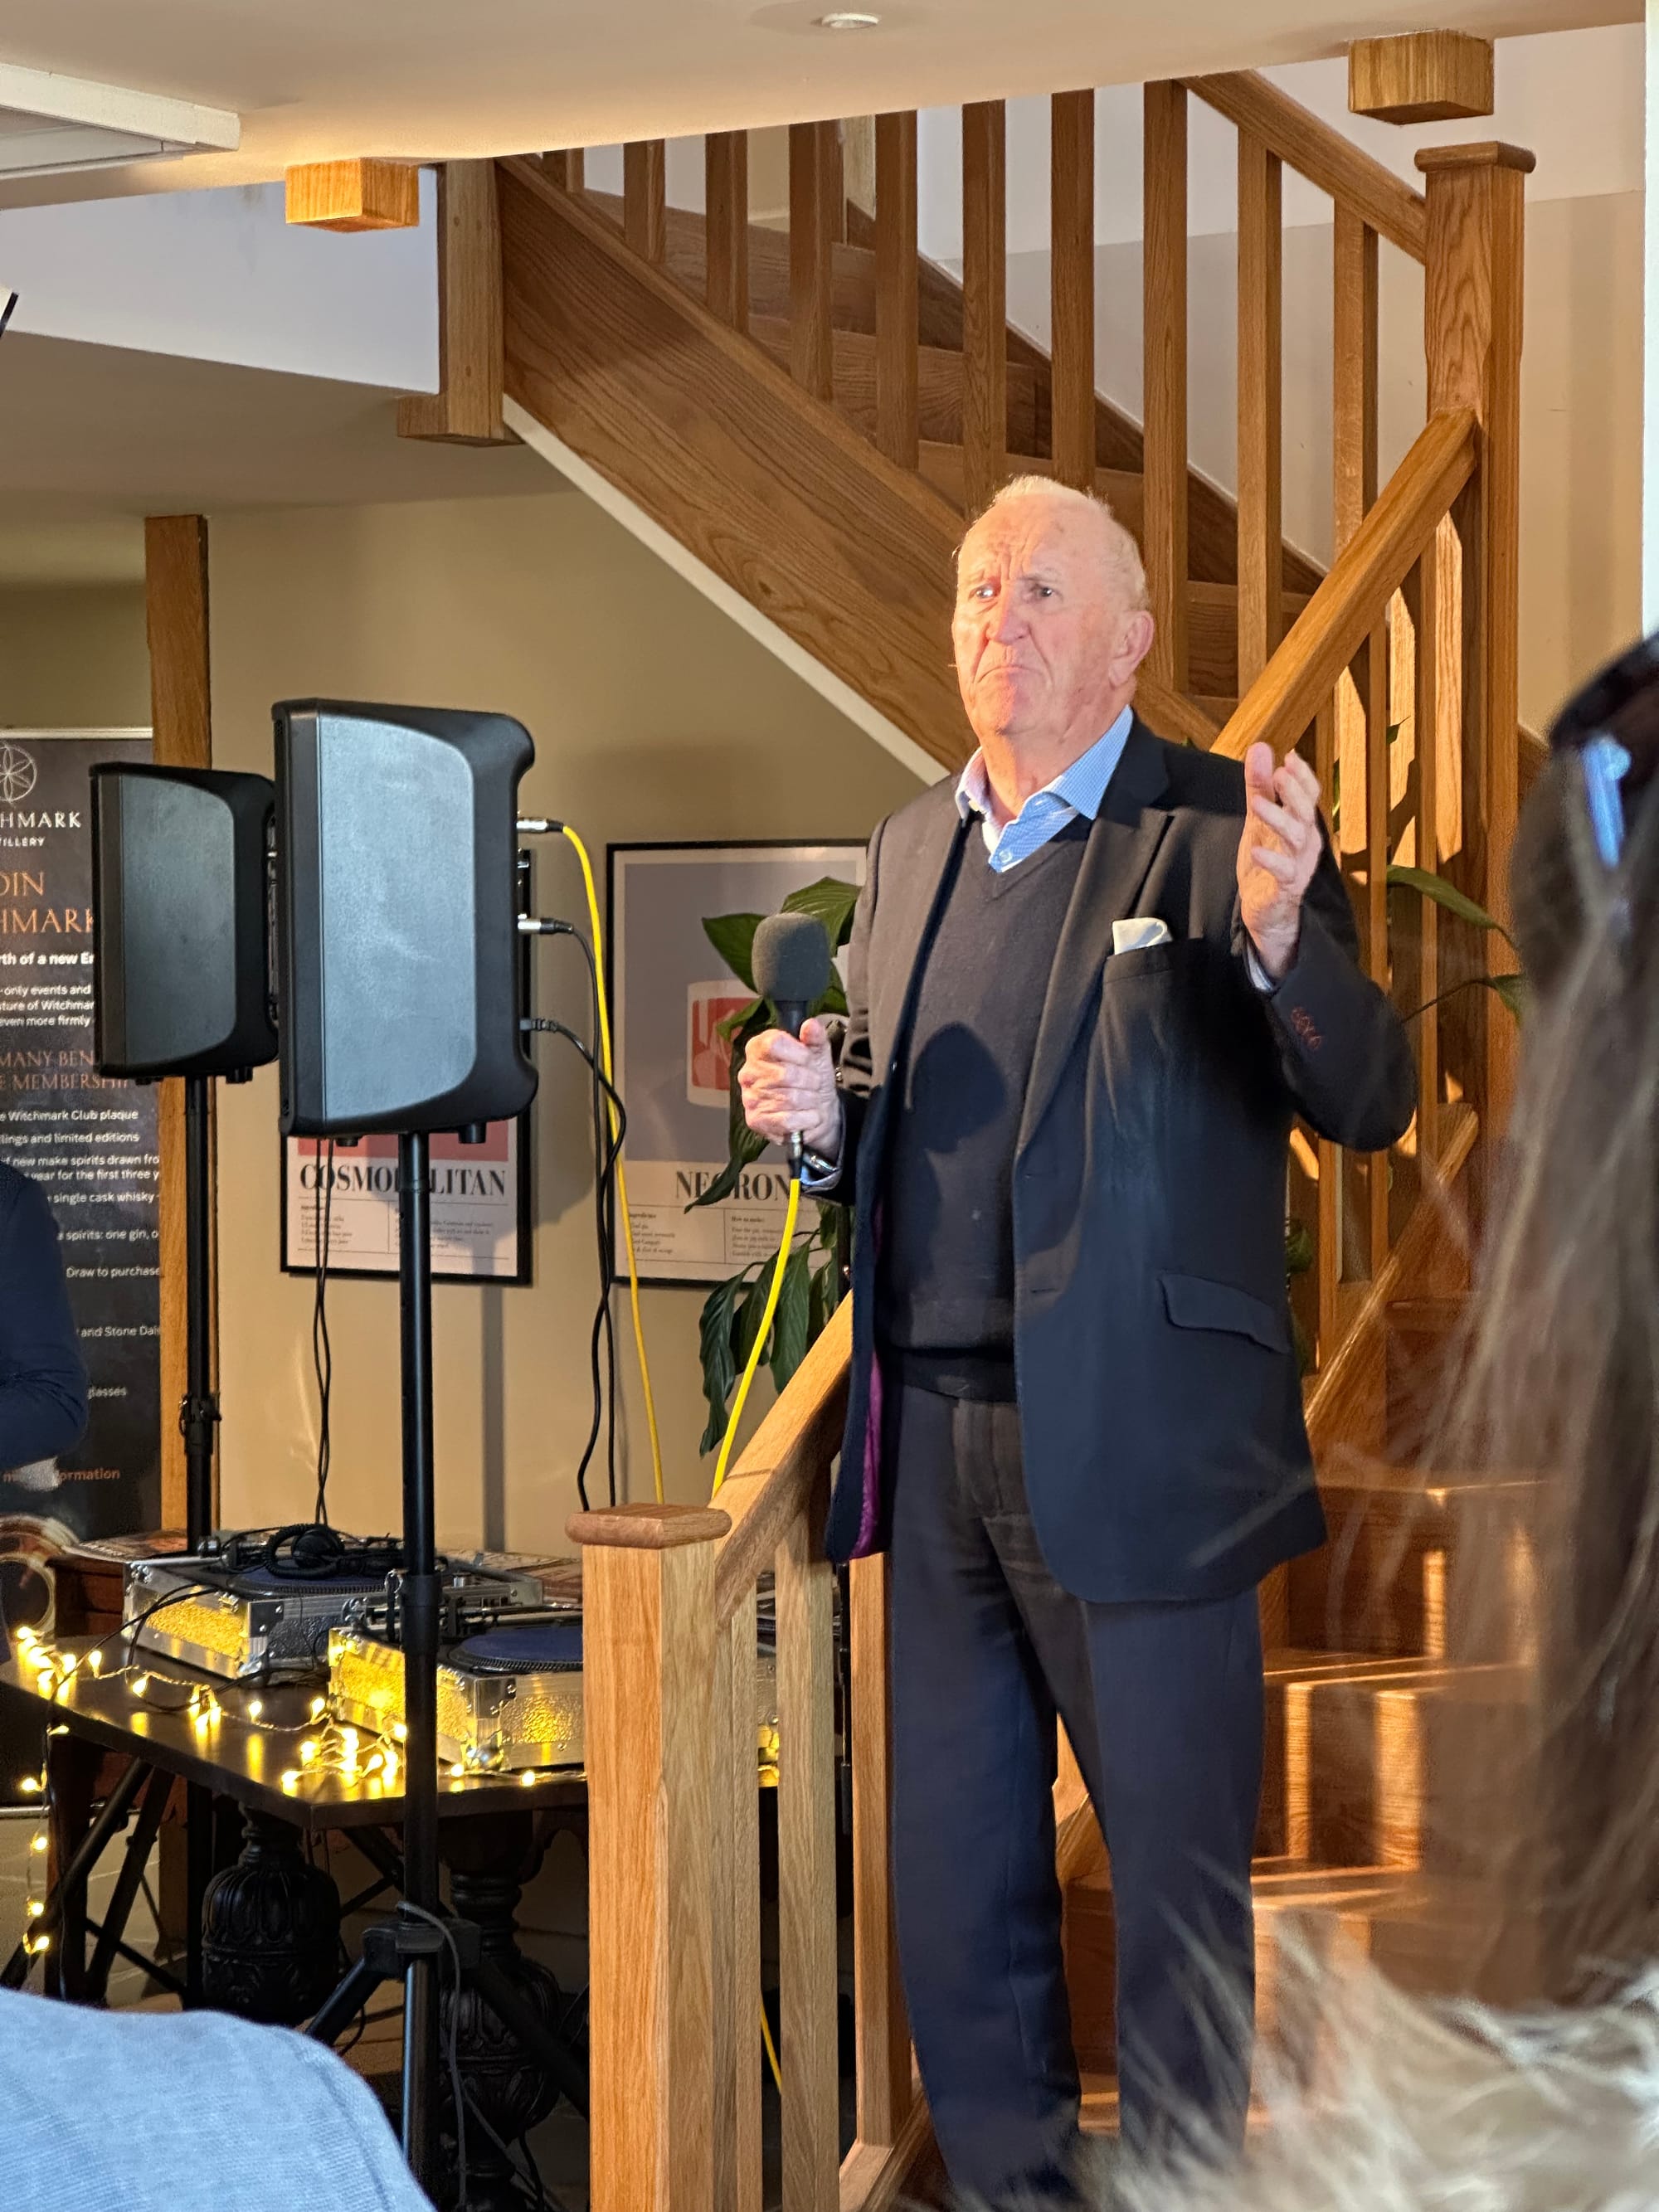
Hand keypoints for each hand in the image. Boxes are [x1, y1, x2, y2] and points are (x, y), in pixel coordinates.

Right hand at [738, 1019, 841, 1156]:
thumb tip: (810, 1025)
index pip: (774, 1044)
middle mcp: (748, 1072)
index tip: (810, 1060)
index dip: (799, 1053)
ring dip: (811, 1100)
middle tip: (816, 1083)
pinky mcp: (755, 1120)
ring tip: (814, 1099)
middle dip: (810, 1080)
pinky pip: (786, 1119)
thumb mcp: (818, 1054)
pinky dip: (806, 1118)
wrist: (815, 1112)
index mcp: (758, 1048)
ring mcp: (749, 1097)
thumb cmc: (811, 1079)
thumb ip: (815, 1038)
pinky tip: (809, 1115)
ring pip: (789, 1098)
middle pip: (785, 1073)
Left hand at [1237, 742, 1322, 982]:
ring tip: (1258, 804)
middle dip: (1295, 792)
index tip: (1289, 757)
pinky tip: (1256, 851)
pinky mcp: (1285, 888)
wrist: (1265, 910)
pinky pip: (1284, 873)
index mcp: (1302, 824)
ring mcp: (1298, 866)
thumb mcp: (1258, 820)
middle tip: (1279, 773)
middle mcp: (1306, 843)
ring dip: (1279, 819)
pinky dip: (1271, 861)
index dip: (1302, 776)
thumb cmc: (1266, 862)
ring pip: (1296, 839)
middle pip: (1307, 813)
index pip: (1309, 795)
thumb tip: (1261, 747)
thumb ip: (1259, 786)